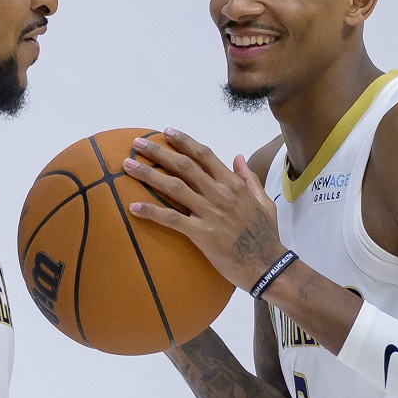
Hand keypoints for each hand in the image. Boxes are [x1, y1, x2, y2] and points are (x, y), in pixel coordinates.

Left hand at [124, 128, 286, 290]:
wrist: (268, 266)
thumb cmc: (266, 235)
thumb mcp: (263, 202)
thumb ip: (249, 178)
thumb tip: (238, 157)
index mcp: (234, 185)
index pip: (205, 156)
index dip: (184, 142)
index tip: (166, 132)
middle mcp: (220, 194)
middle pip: (184, 166)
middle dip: (158, 152)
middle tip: (137, 143)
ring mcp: (210, 213)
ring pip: (174, 188)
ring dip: (149, 175)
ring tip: (128, 166)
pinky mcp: (201, 234)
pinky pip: (172, 219)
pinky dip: (152, 211)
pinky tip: (133, 206)